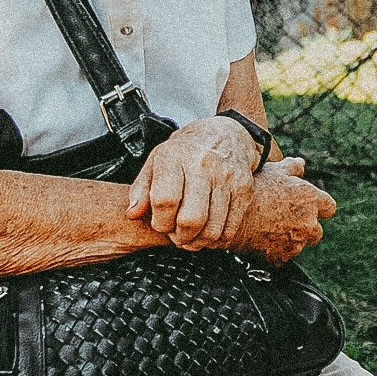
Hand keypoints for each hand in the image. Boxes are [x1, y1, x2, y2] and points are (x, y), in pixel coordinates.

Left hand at [127, 117, 262, 248]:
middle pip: (191, 219)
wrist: (224, 134)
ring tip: (191, 236)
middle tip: (176, 235)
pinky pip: (230, 228)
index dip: (160, 222)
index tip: (160, 223)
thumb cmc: (185, 152)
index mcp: (175, 156)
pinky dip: (217, 239)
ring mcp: (227, 178)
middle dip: (180, 237)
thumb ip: (141, 189)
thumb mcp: (156, 161)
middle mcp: (203, 165)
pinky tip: (207, 232)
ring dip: (198, 242)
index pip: (165, 200)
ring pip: (212, 229)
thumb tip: (132, 214)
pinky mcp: (244, 189)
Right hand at [232, 158, 335, 264]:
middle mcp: (309, 223)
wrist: (231, 213)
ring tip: (269, 229)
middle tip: (286, 221)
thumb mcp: (274, 170)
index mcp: (311, 200)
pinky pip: (283, 256)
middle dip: (305, 227)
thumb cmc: (253, 189)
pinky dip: (275, 251)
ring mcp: (296, 242)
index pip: (329, 208)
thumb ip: (292, 168)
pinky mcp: (281, 257)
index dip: (319, 208)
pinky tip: (262, 240)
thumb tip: (300, 164)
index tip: (308, 207)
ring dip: (290, 239)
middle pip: (317, 231)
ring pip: (299, 245)